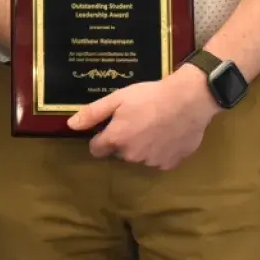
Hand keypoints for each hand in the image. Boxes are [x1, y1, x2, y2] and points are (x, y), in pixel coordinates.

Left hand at [65, 67, 219, 171]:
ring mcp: (152, 162)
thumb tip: (71, 125)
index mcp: (116, 140)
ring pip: (140, 157)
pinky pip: (159, 160)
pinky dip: (161, 150)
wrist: (189, 100)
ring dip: (143, 146)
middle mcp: (131, 156)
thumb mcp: (118, 98)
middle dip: (124, 140)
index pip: (96, 149)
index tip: (112, 126)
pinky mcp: (170, 164)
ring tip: (155, 125)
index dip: (101, 137)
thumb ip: (93, 113)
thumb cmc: (150, 95)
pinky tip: (168, 134)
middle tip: (138, 120)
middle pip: (119, 152)